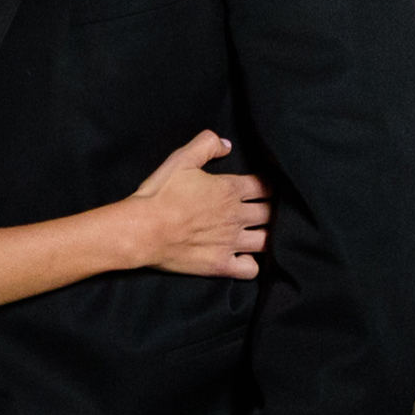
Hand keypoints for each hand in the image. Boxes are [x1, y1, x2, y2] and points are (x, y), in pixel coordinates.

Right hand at [129, 131, 269, 277]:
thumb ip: (206, 145)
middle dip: (272, 210)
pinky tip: (245, 258)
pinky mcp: (220, 265)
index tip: (264, 187)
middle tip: (266, 210)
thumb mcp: (180, 159)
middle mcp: (235, 216)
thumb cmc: (159, 195)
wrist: (141, 230)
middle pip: (270, 213)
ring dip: (268, 236)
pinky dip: (253, 264)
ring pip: (267, 241)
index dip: (268, 185)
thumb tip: (226, 145)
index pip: (265, 186)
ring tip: (261, 234)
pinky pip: (251, 269)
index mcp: (229, 190)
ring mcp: (230, 242)